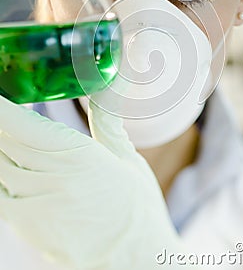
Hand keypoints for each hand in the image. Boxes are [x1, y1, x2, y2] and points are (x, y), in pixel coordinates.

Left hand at [0, 95, 184, 269]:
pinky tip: (6, 158)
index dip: (3, 107)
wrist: (133, 260)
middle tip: (3, 102)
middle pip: (5, 142)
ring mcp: (34, 207)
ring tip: (6, 130)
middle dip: (0, 120)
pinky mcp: (26, 226)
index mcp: (79, 159)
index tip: (0, 87)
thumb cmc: (135, 207)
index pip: (24, 126)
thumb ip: (107, 119)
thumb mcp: (126, 158)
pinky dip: (0, 170)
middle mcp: (52, 181)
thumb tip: (109, 83)